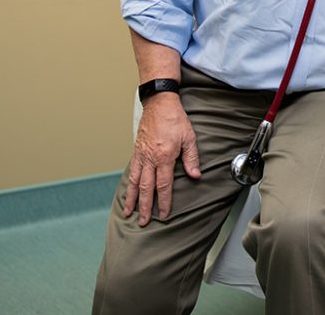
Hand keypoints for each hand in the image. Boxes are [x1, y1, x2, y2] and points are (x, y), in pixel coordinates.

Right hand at [123, 93, 200, 225]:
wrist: (159, 103)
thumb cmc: (175, 119)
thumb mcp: (189, 137)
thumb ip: (191, 158)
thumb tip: (195, 175)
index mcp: (164, 156)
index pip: (164, 185)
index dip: (164, 202)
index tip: (164, 215)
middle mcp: (150, 158)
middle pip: (146, 188)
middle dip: (145, 207)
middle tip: (143, 222)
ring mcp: (141, 155)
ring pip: (135, 181)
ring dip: (132, 198)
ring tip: (129, 212)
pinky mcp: (136, 150)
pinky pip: (131, 171)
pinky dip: (129, 184)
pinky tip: (128, 191)